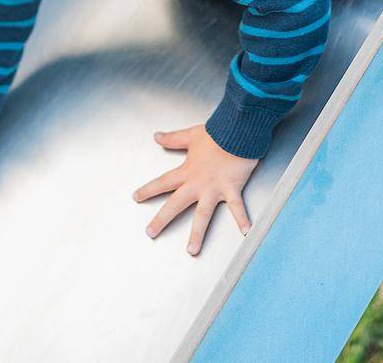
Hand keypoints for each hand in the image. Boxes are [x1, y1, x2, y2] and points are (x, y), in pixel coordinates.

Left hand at [132, 125, 256, 255]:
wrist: (237, 131)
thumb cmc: (216, 132)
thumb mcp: (191, 135)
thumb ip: (173, 139)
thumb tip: (157, 136)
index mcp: (187, 171)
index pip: (163, 182)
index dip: (148, 190)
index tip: (136, 198)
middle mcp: (198, 184)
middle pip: (176, 204)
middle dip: (162, 219)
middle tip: (150, 233)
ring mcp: (214, 189)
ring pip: (203, 215)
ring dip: (197, 234)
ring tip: (191, 250)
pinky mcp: (232, 189)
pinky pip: (237, 207)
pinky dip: (243, 218)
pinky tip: (246, 231)